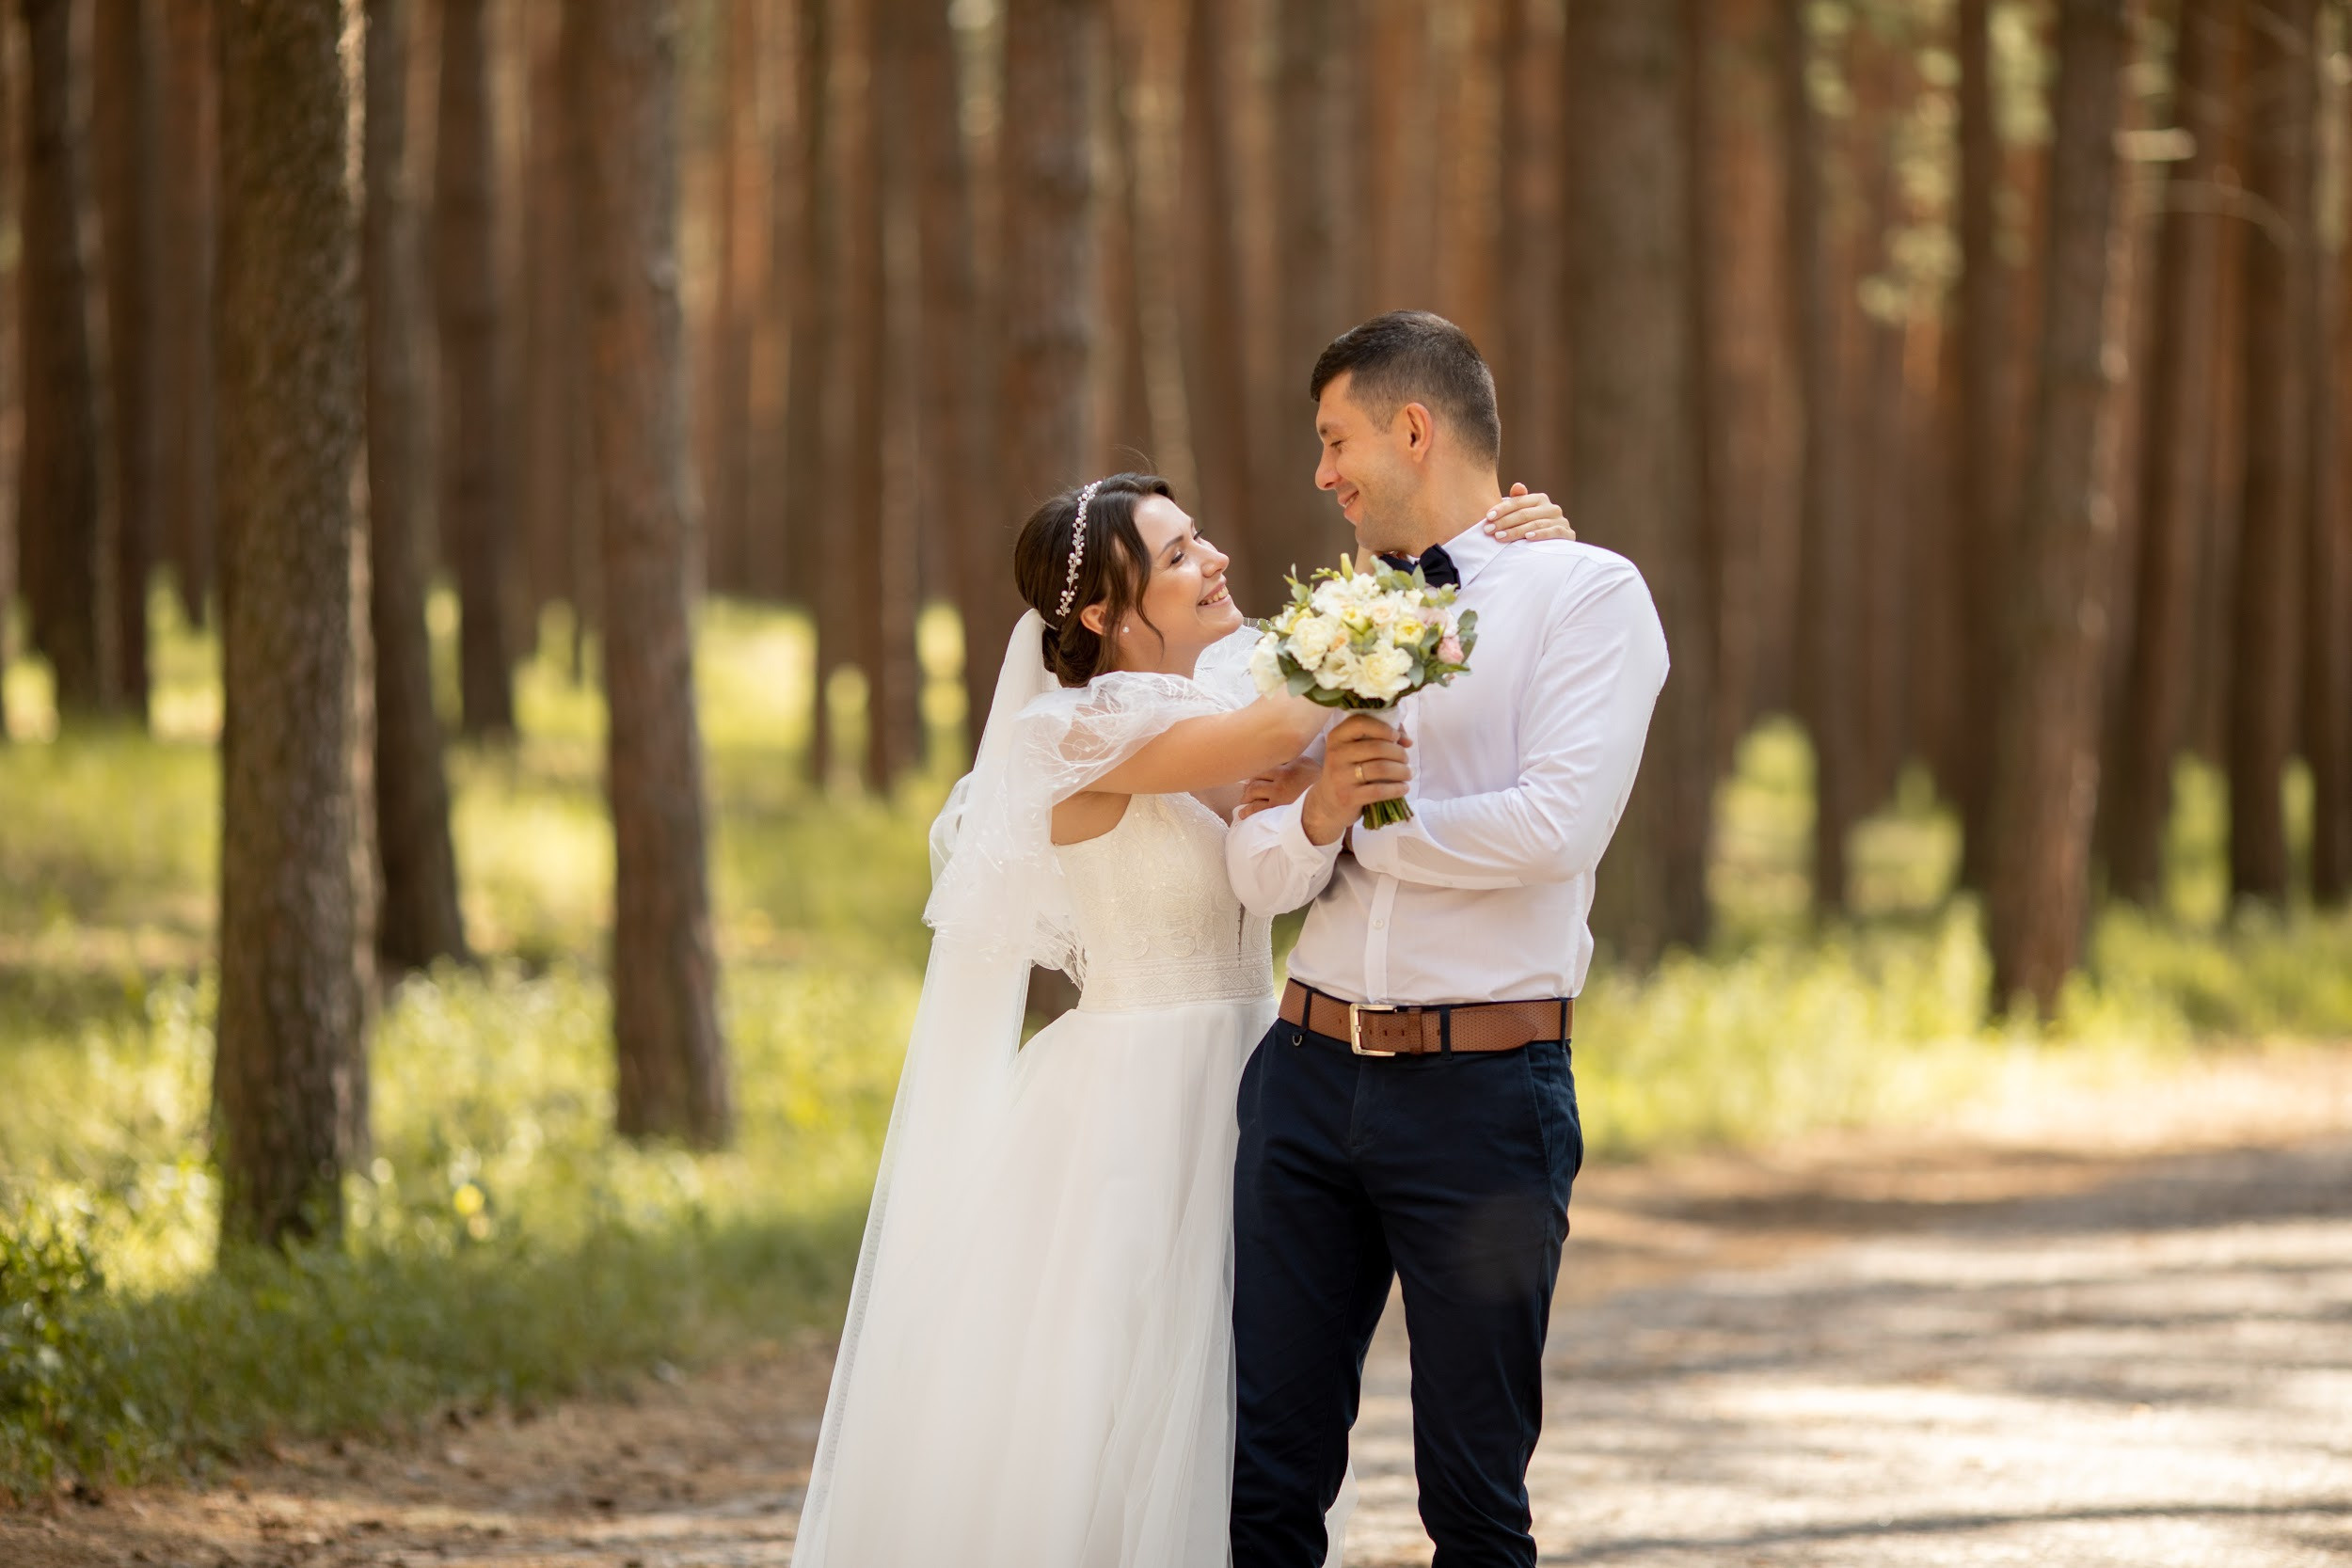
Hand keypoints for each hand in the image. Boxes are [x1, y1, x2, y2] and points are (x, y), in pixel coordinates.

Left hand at [1234, 757, 1320, 820]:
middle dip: (1249, 784)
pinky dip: (1247, 810)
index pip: (1266, 764)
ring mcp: (1277, 793)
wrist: (1332, 803)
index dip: (1256, 770)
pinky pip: (1255, 808)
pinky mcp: (1276, 809)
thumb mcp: (1311, 767)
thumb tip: (1285, 760)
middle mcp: (1281, 776)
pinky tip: (1243, 813)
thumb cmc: (1323, 786)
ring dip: (1246, 796)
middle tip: (1246, 789)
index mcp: (1290, 765)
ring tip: (1244, 800)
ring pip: (1253, 791)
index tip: (1252, 775)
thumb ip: (1296, 762)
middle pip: (1257, 777)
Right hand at [1300, 715, 1412, 845]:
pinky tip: (1403, 788)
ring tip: (1408, 773)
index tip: (1396, 736)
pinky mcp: (1347, 796)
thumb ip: (1379, 737)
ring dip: (1401, 771)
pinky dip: (1397, 789)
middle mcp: (1336, 754)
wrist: (1328, 802)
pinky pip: (1379, 790)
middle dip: (1399, 753)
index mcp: (1337, 737)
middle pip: (1376, 747)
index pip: (1360, 723)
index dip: (1383, 727)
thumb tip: (1407, 740)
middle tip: (1405, 759)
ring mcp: (1340, 776)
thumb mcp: (1355, 750)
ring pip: (1380, 768)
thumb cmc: (1349, 770)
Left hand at [1485, 482, 1574, 542]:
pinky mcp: (1568, 533)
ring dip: (1516, 531)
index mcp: (1540, 499)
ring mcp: (1561, 520)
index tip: (1488, 516)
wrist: (1554, 545)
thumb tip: (1517, 485)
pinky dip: (1540, 534)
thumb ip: (1518, 500)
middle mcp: (1551, 508)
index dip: (1502, 508)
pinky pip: (1553, 532)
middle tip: (1489, 530)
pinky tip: (1528, 538)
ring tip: (1500, 537)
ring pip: (1536, 524)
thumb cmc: (1532, 527)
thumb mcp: (1523, 513)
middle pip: (1524, 514)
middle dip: (1504, 522)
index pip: (1518, 502)